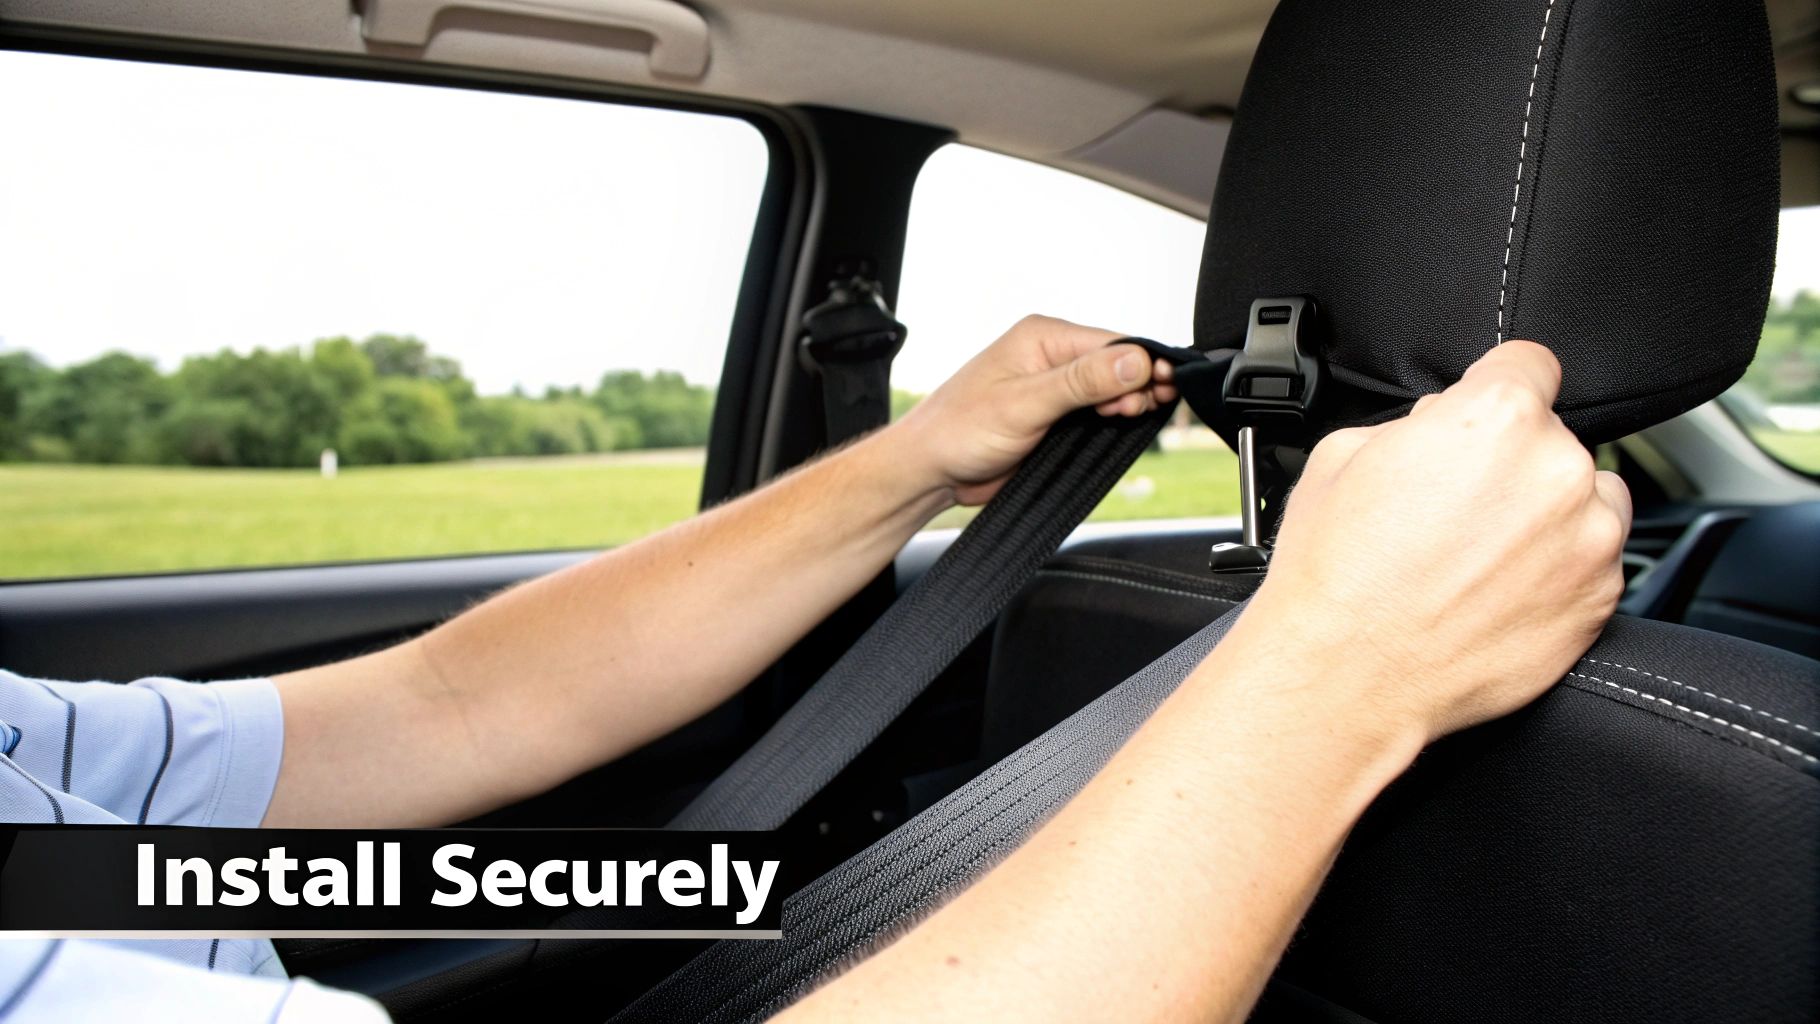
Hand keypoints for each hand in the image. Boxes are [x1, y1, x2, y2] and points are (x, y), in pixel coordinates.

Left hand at [887, 315, 1178, 505]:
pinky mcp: (1054, 416)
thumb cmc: (959, 430)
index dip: (1144, 363)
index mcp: (1042, 336)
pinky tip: (1118, 427)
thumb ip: (1082, 381)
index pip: (1112, 342)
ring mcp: (1054, 386)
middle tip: (1146, 408)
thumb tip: (1135, 359)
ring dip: (1127, 403)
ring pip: (1111, 388)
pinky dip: (1113, 419)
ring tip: (1130, 418)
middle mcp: (1051, 355)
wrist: (930, 470)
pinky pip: (1097, 411)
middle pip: (1117, 364)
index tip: (1166, 385)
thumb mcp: (1026, 403)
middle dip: (1139, 385)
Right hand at [1227, 341, 1630, 745]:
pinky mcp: (1599, 601)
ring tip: (1477, 554)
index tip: (1484, 413)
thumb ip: (1415, 424)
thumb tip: (1441, 427)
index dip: (1496, 384)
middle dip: (1509, 461)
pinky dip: (1554, 571)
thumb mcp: (1342, 456)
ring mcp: (1589, 540)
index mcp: (1496, 418)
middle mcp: (1557, 470)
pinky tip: (1493, 592)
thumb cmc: (1336, 575)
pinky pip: (1591, 562)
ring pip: (1584, 499)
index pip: (1529, 362)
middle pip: (1552, 437)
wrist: (1346, 677)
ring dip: (1544, 515)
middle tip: (1453, 506)